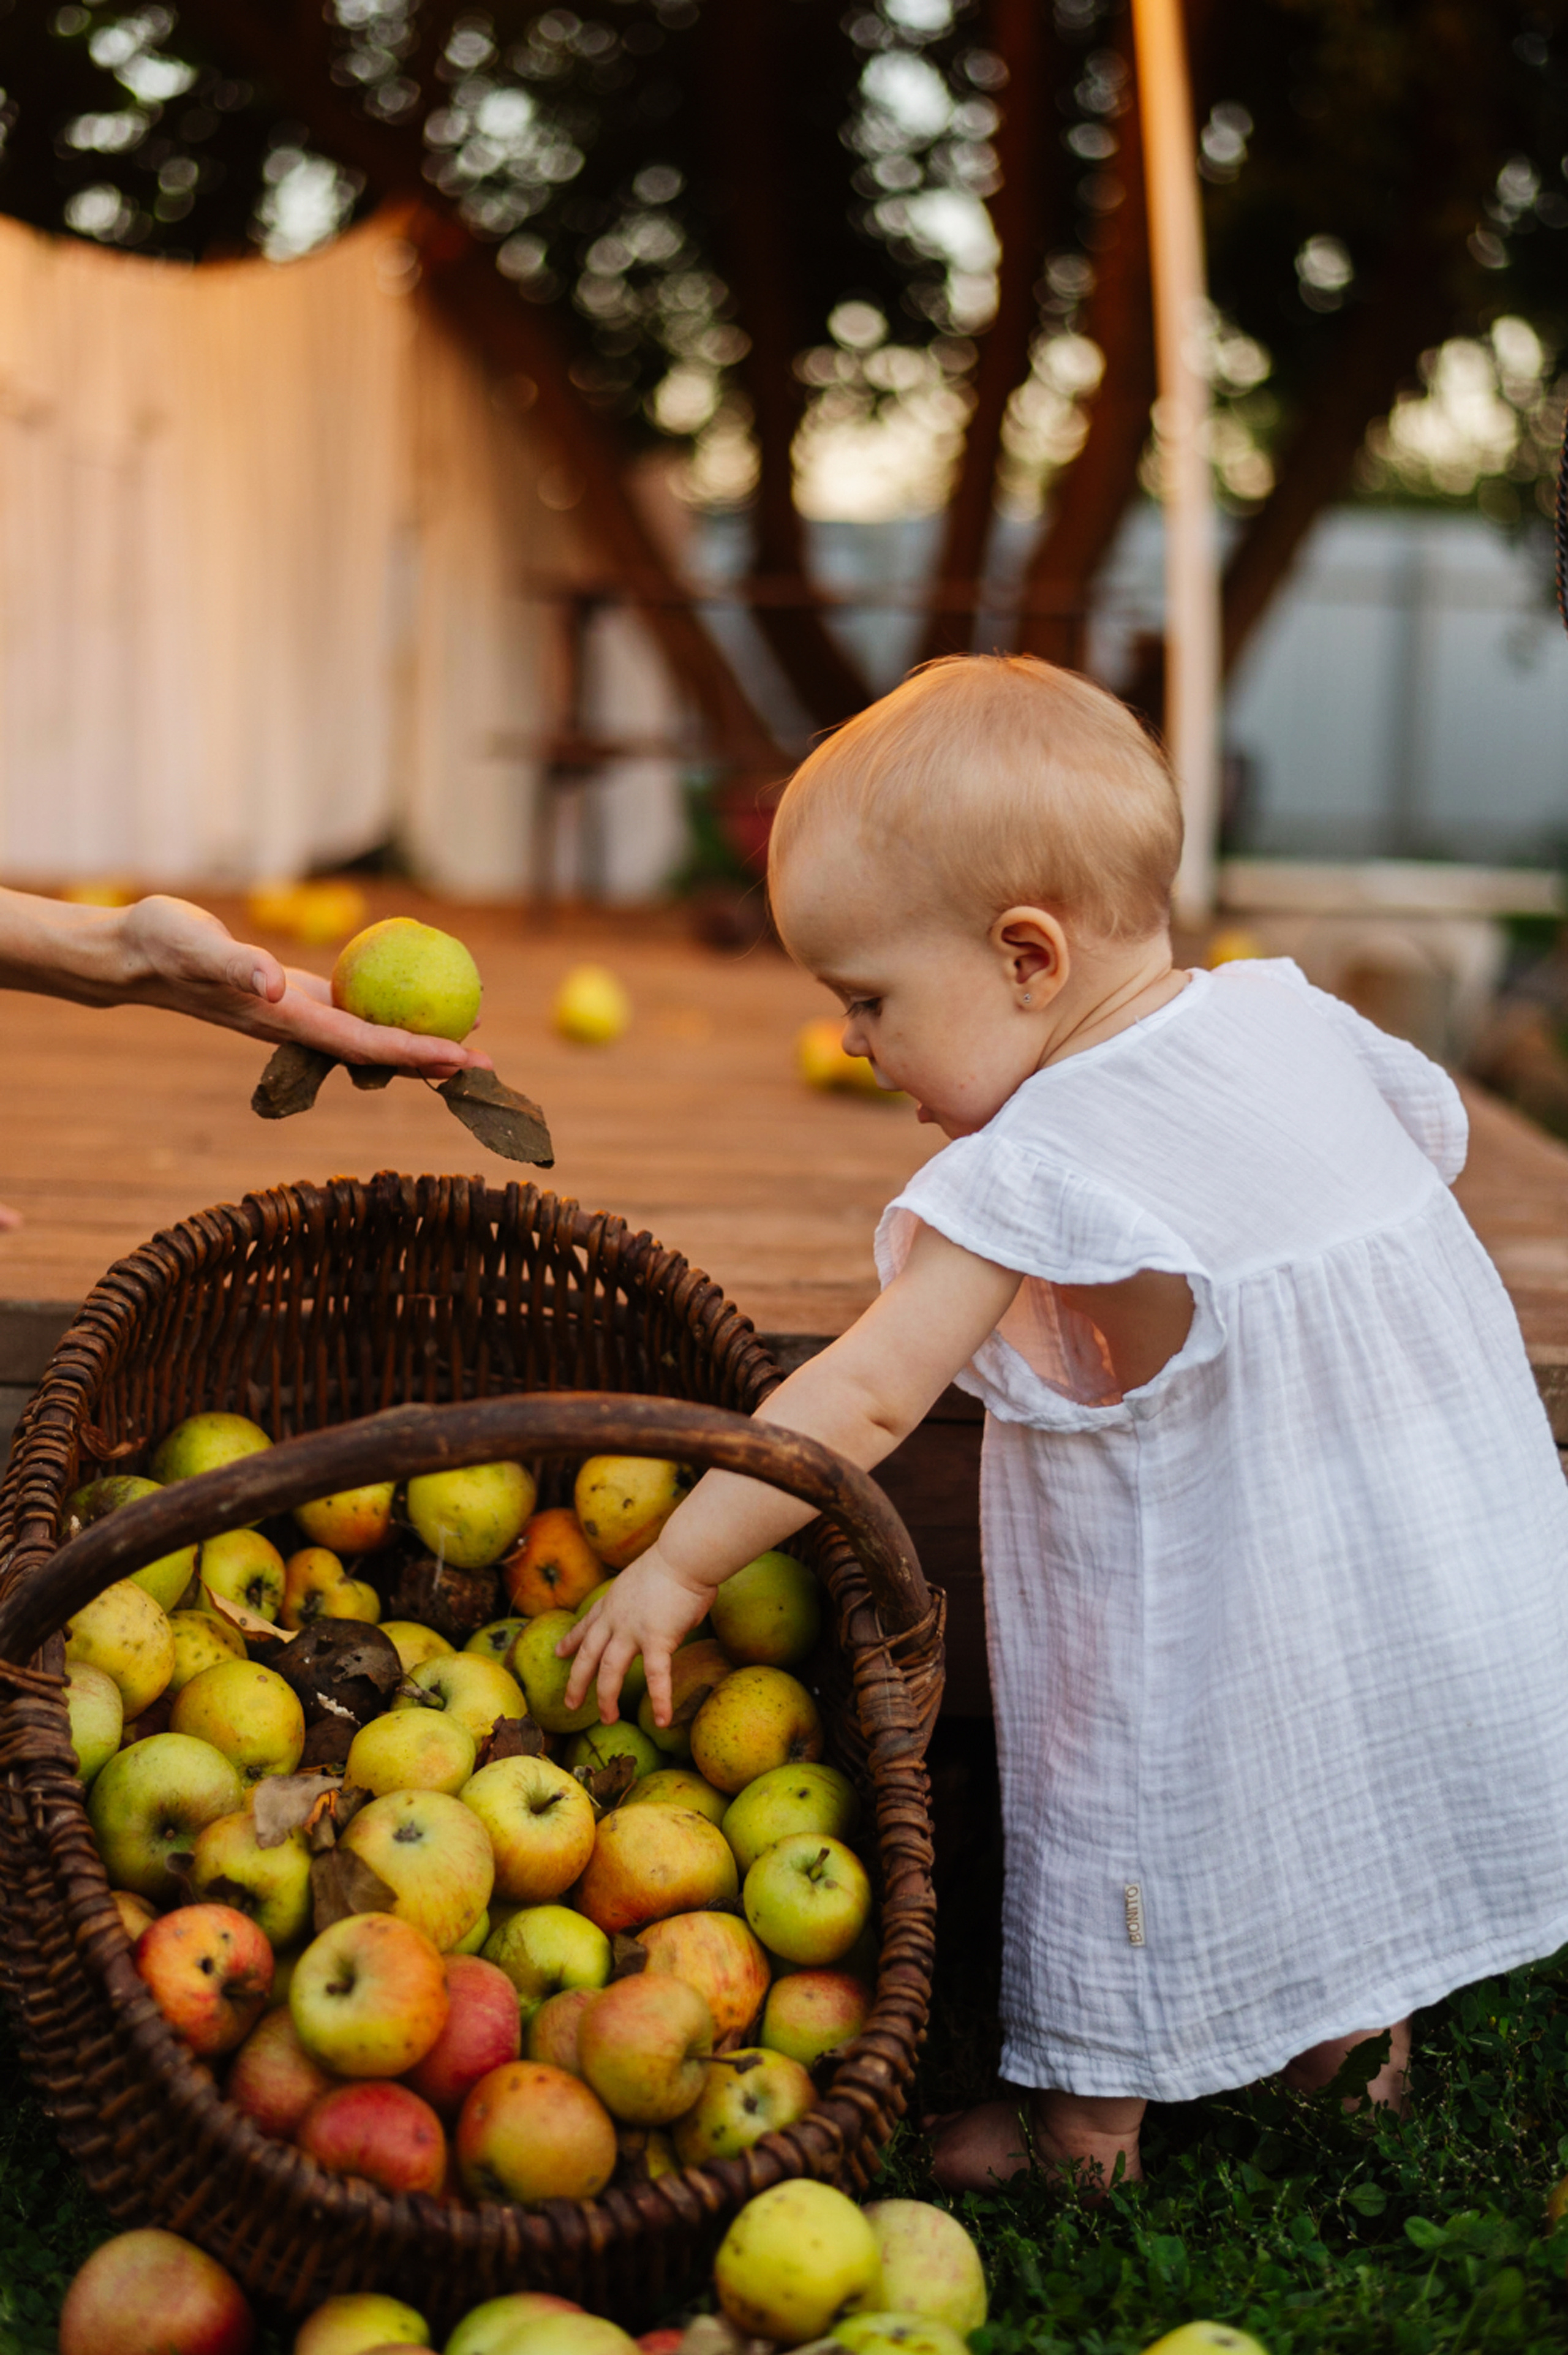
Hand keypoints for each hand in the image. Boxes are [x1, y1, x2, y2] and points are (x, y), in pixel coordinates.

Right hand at [117, 897, 491, 1075]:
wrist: (135, 953)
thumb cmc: (163, 944)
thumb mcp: (197, 946)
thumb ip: (237, 965)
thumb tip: (274, 985)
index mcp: (287, 1020)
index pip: (363, 1044)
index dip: (413, 1053)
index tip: (460, 1057)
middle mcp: (299, 1027)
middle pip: (377, 1054)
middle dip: (431, 1063)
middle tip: (489, 1066)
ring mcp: (298, 1017)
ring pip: (369, 1039)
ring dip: (417, 1046)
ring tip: (470, 1044)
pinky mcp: (295, 999)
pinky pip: (352, 1014)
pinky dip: (390, 1017)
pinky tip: (417, 1001)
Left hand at [557, 1544, 714, 1725]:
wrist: (683, 1555)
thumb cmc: (676, 1562)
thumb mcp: (646, 1581)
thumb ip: (648, 1603)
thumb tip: (668, 1616)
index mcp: (612, 1602)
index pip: (586, 1625)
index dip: (571, 1640)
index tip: (559, 1652)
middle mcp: (615, 1619)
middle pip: (588, 1655)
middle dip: (577, 1681)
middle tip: (570, 1702)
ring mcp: (632, 1631)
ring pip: (608, 1671)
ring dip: (605, 1697)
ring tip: (607, 1718)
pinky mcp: (657, 1640)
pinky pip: (656, 1677)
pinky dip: (660, 1700)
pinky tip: (663, 1719)